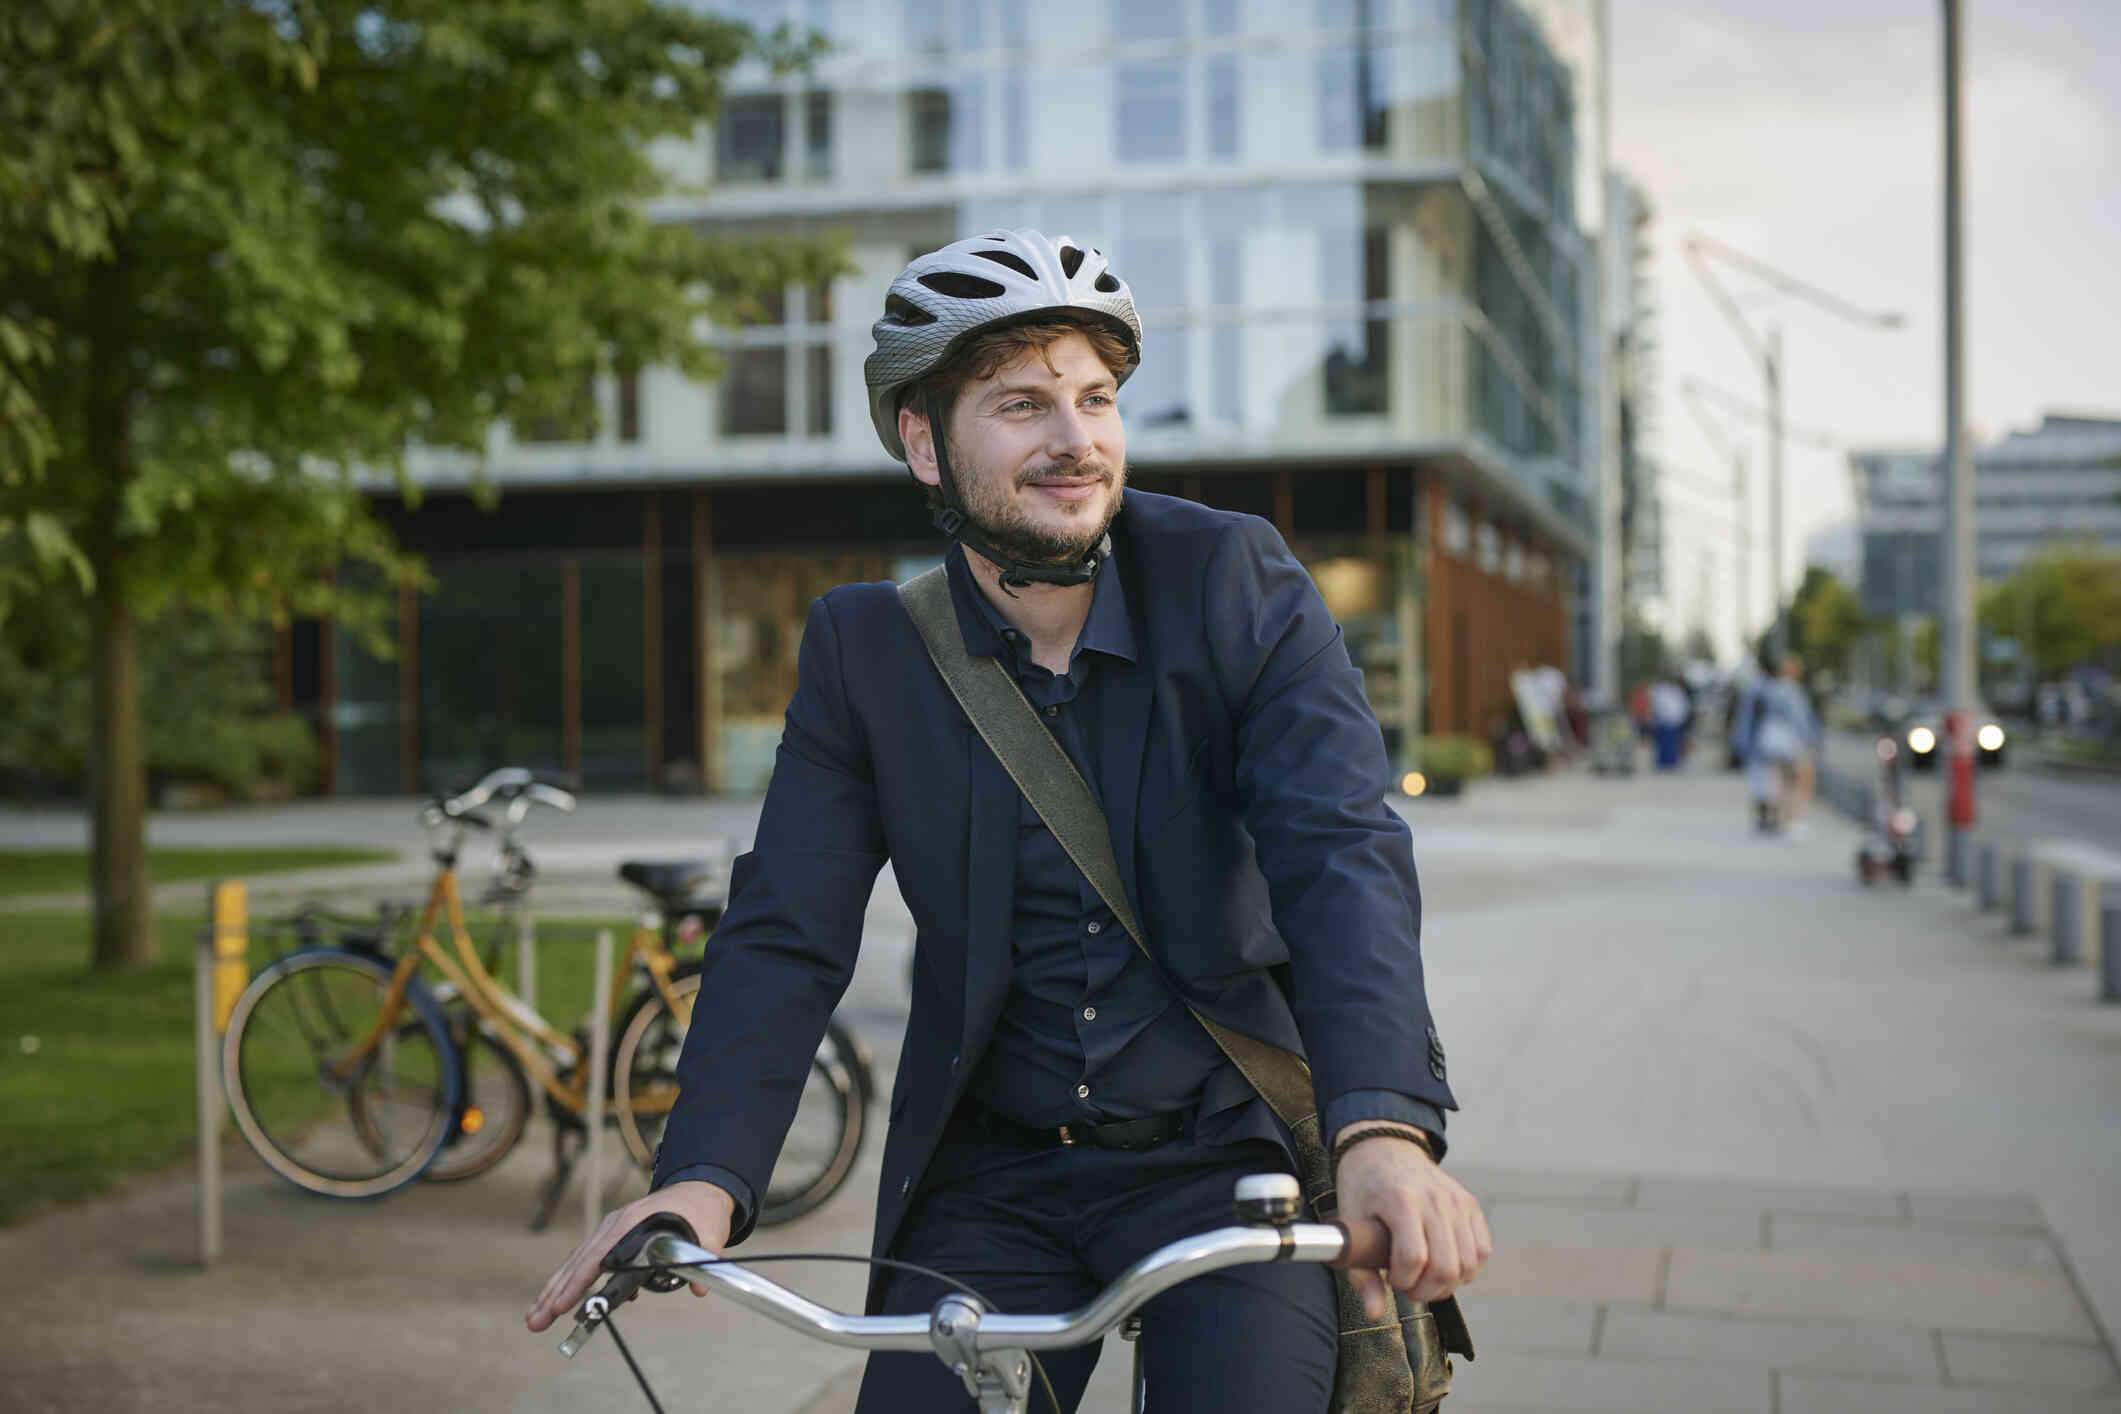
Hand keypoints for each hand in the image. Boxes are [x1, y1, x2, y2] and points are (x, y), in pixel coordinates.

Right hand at [524, 1180, 736, 1332]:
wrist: (699, 1189)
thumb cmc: (700, 1210)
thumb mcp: (709, 1231)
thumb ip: (704, 1258)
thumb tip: (700, 1288)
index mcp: (633, 1222)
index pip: (598, 1256)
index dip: (579, 1282)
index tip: (561, 1305)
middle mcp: (615, 1224)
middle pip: (578, 1261)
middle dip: (554, 1293)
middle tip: (535, 1322)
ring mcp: (610, 1228)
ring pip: (575, 1261)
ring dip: (554, 1290)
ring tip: (534, 1317)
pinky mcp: (610, 1235)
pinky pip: (583, 1259)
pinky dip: (567, 1280)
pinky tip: (555, 1301)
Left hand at [1331, 1127, 1490, 1320]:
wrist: (1385, 1147)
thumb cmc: (1364, 1187)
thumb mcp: (1352, 1223)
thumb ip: (1362, 1272)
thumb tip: (1372, 1314)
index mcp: (1401, 1200)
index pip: (1414, 1257)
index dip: (1403, 1280)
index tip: (1391, 1279)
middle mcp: (1435, 1199)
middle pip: (1446, 1266)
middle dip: (1426, 1290)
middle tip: (1409, 1286)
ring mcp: (1457, 1201)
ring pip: (1469, 1263)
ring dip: (1448, 1284)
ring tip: (1425, 1278)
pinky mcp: (1471, 1204)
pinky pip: (1483, 1249)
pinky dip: (1468, 1268)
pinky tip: (1445, 1265)